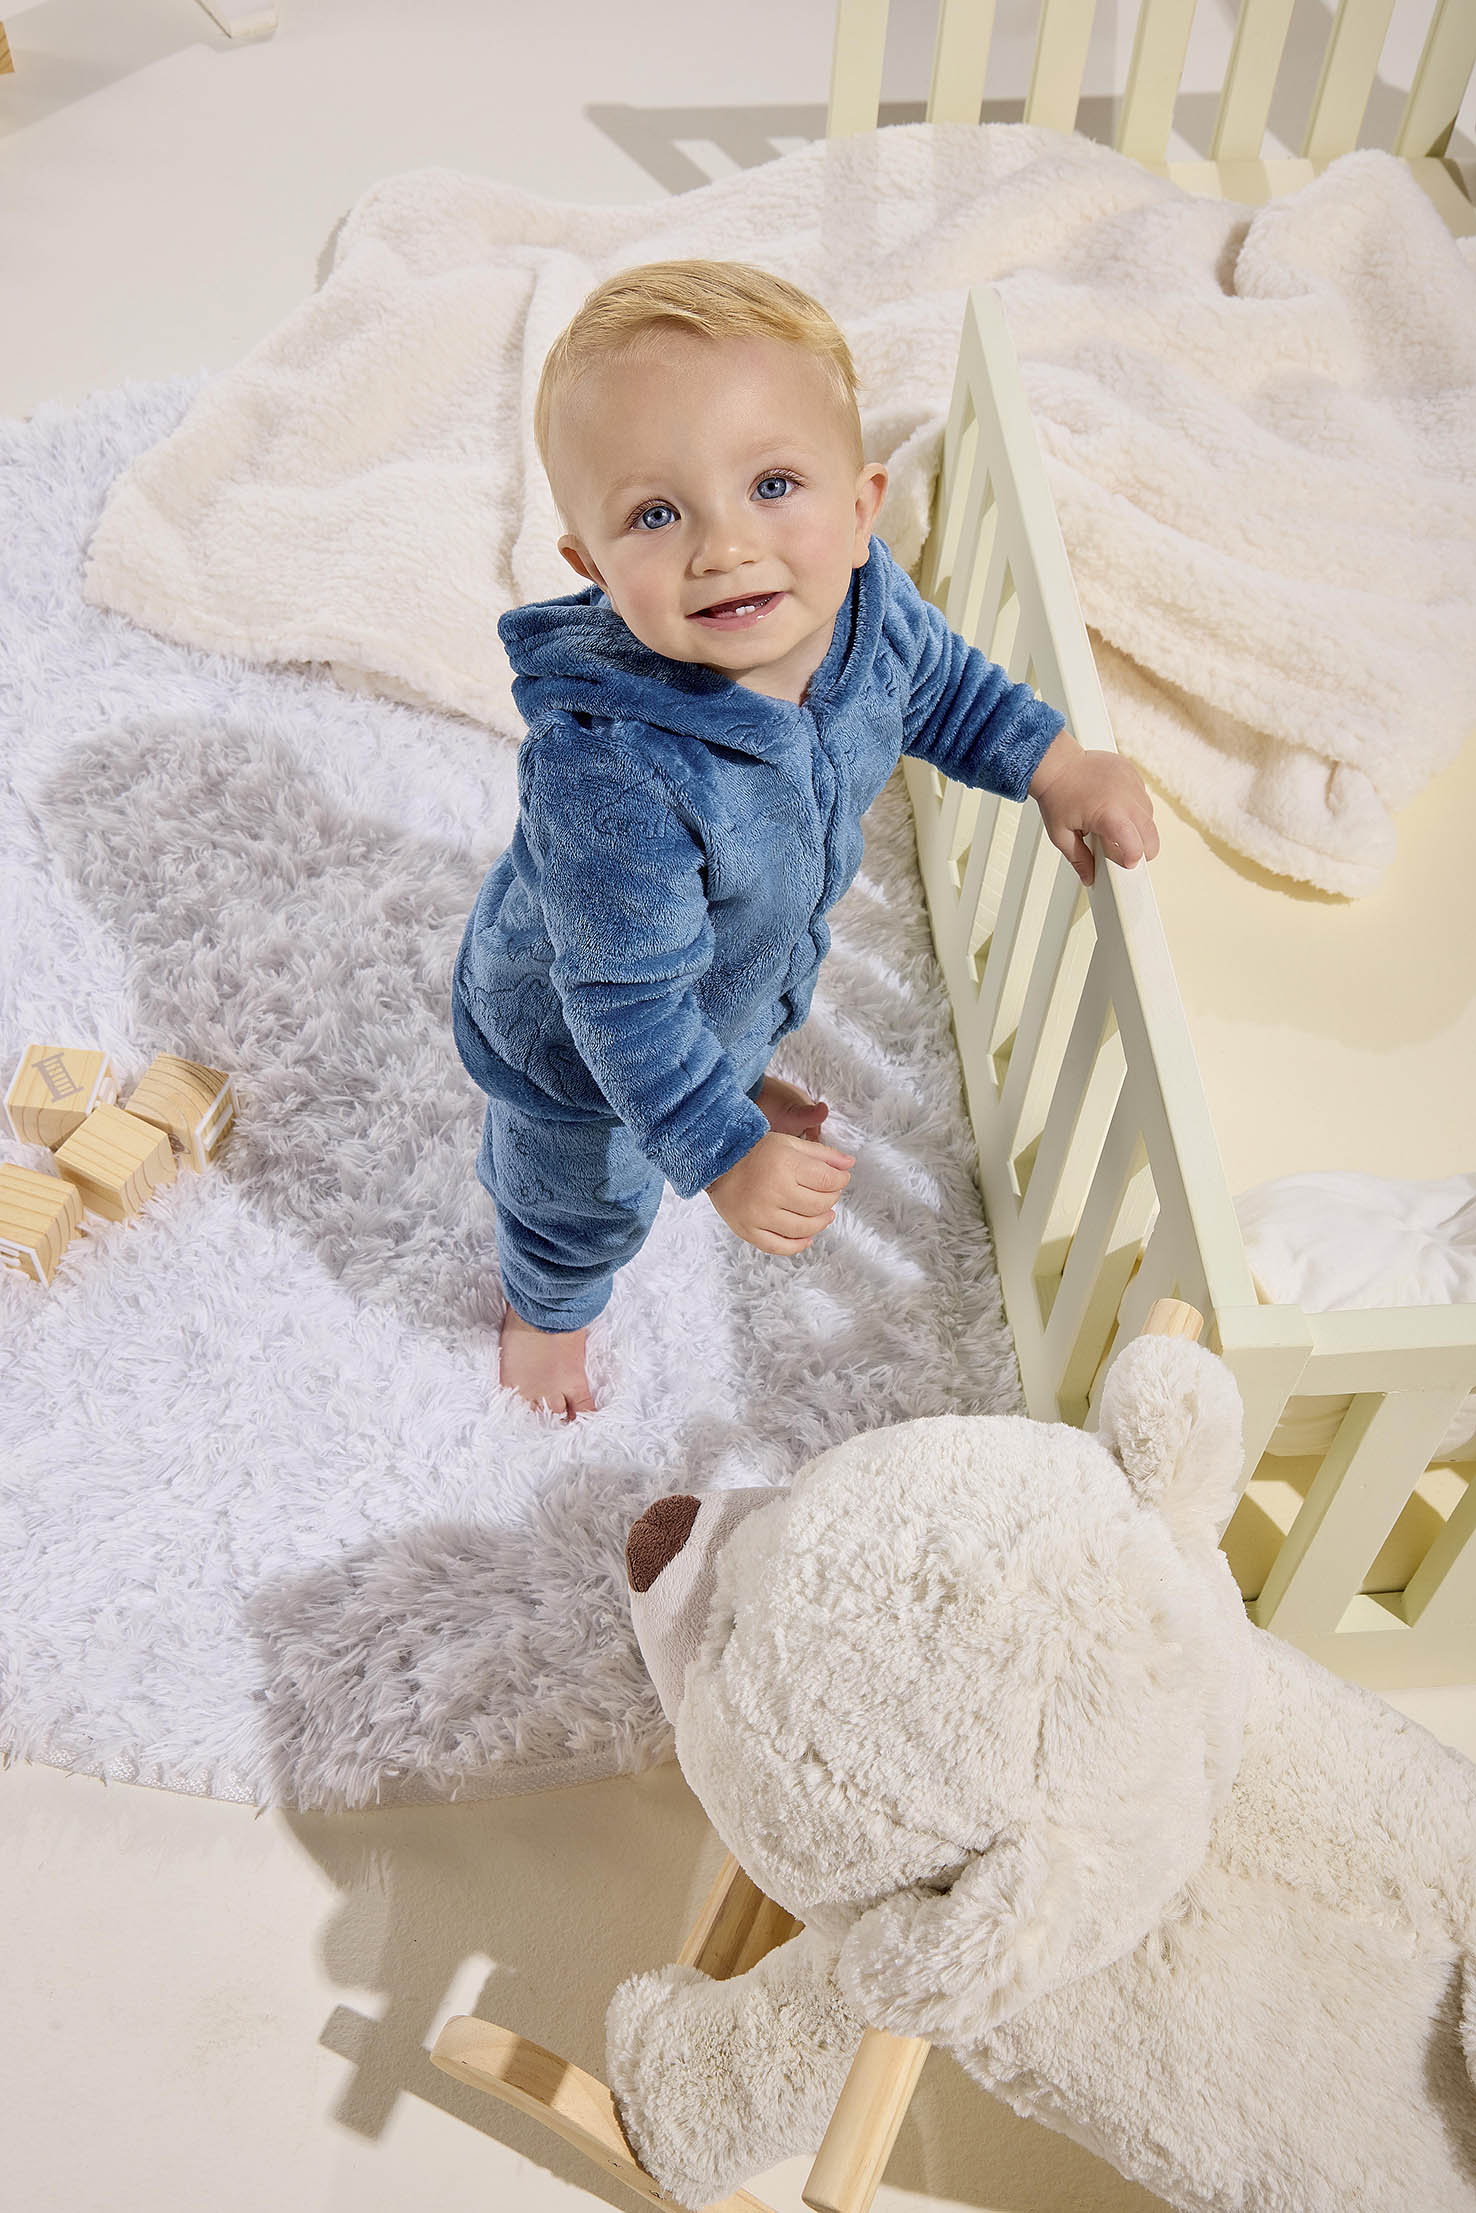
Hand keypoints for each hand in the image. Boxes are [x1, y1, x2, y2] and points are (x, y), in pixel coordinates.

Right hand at [706, 1131, 854, 1255]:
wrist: (715, 1163)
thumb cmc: (754, 1151)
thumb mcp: (789, 1143)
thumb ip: (822, 1154)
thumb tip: (849, 1164)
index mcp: (785, 1165)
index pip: (828, 1181)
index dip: (840, 1181)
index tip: (840, 1179)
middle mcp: (772, 1192)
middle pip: (819, 1206)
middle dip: (831, 1200)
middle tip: (829, 1193)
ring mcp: (759, 1215)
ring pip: (804, 1229)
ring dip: (820, 1223)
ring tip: (822, 1214)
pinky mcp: (748, 1230)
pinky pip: (779, 1247)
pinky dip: (798, 1245)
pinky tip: (807, 1236)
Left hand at [1028, 731, 1158, 886]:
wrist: (1056, 763)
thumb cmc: (1057, 795)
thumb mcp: (1061, 835)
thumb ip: (1079, 859)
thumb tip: (1088, 877)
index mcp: (1109, 815)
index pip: (1136, 846)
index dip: (1133, 859)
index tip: (1127, 863)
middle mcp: (1126, 798)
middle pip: (1151, 834)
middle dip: (1144, 849)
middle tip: (1128, 853)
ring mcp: (1132, 783)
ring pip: (1149, 816)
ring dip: (1139, 827)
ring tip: (1116, 827)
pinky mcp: (1133, 773)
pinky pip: (1143, 797)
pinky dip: (1135, 807)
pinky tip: (1116, 808)